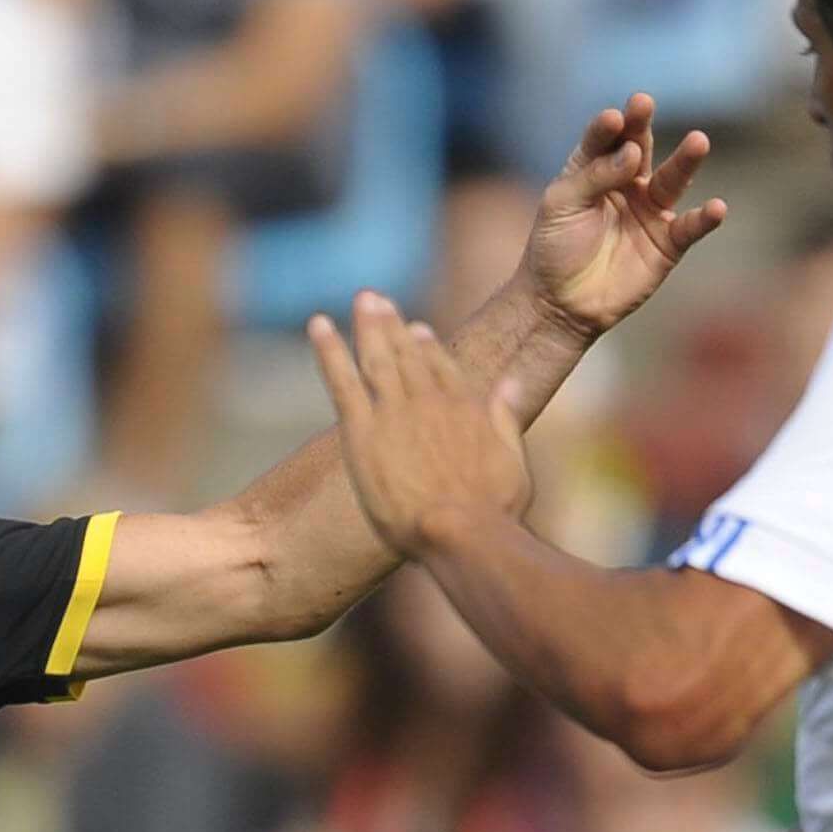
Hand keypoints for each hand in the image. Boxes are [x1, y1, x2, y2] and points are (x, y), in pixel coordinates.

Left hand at [306, 291, 531, 558]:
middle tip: (374, 299)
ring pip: (377, 357)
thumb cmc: (493, 512)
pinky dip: (329, 350)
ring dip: (367, 325)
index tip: (416, 329)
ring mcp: (396, 412)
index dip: (427, 347)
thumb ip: (507, 416)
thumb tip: (511, 382)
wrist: (463, 532)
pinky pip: (342, 380)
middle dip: (390, 324)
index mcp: (466, 407)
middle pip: (407, 353)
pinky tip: (318, 325)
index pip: (443, 366)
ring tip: (360, 300)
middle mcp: (430, 400)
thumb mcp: (514, 460)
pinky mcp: (364, 432)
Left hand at [522, 95, 729, 338]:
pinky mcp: (667, 242)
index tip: (615, 118)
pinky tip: (716, 208)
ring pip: (672, 179)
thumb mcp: (562, 204)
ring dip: (686, 161)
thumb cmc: (554, 248)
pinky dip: (705, 219)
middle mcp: (627, 182)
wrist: (560, 304)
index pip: (605, 139)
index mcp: (595, 169)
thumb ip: (595, 175)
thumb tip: (632, 154)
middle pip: (639, 148)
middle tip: (644, 105)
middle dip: (641, 127)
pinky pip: (690, 227)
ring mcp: (650, 210)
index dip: (610, 127)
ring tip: (698, 142)